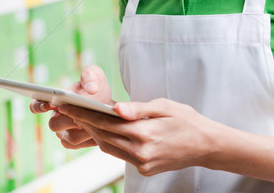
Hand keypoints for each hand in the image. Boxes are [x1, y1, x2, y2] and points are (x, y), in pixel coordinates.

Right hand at [30, 65, 112, 149]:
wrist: (106, 104)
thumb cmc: (96, 87)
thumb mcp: (96, 75)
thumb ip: (90, 75)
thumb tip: (91, 89)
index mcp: (54, 99)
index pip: (36, 104)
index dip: (38, 106)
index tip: (49, 104)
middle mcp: (56, 117)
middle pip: (53, 124)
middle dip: (67, 120)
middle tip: (80, 116)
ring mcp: (63, 131)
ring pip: (69, 137)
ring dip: (83, 130)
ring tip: (97, 121)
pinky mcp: (72, 142)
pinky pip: (76, 144)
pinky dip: (88, 138)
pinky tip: (99, 131)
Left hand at [58, 97, 216, 174]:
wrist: (205, 145)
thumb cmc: (186, 120)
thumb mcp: (165, 106)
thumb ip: (138, 108)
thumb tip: (115, 108)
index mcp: (145, 133)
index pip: (107, 123)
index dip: (85, 113)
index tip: (69, 104)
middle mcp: (141, 152)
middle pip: (104, 136)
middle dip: (84, 122)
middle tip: (68, 109)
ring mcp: (142, 163)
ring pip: (109, 148)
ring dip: (95, 133)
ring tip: (82, 118)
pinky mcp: (145, 169)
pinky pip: (120, 155)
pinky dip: (110, 142)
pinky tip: (105, 131)